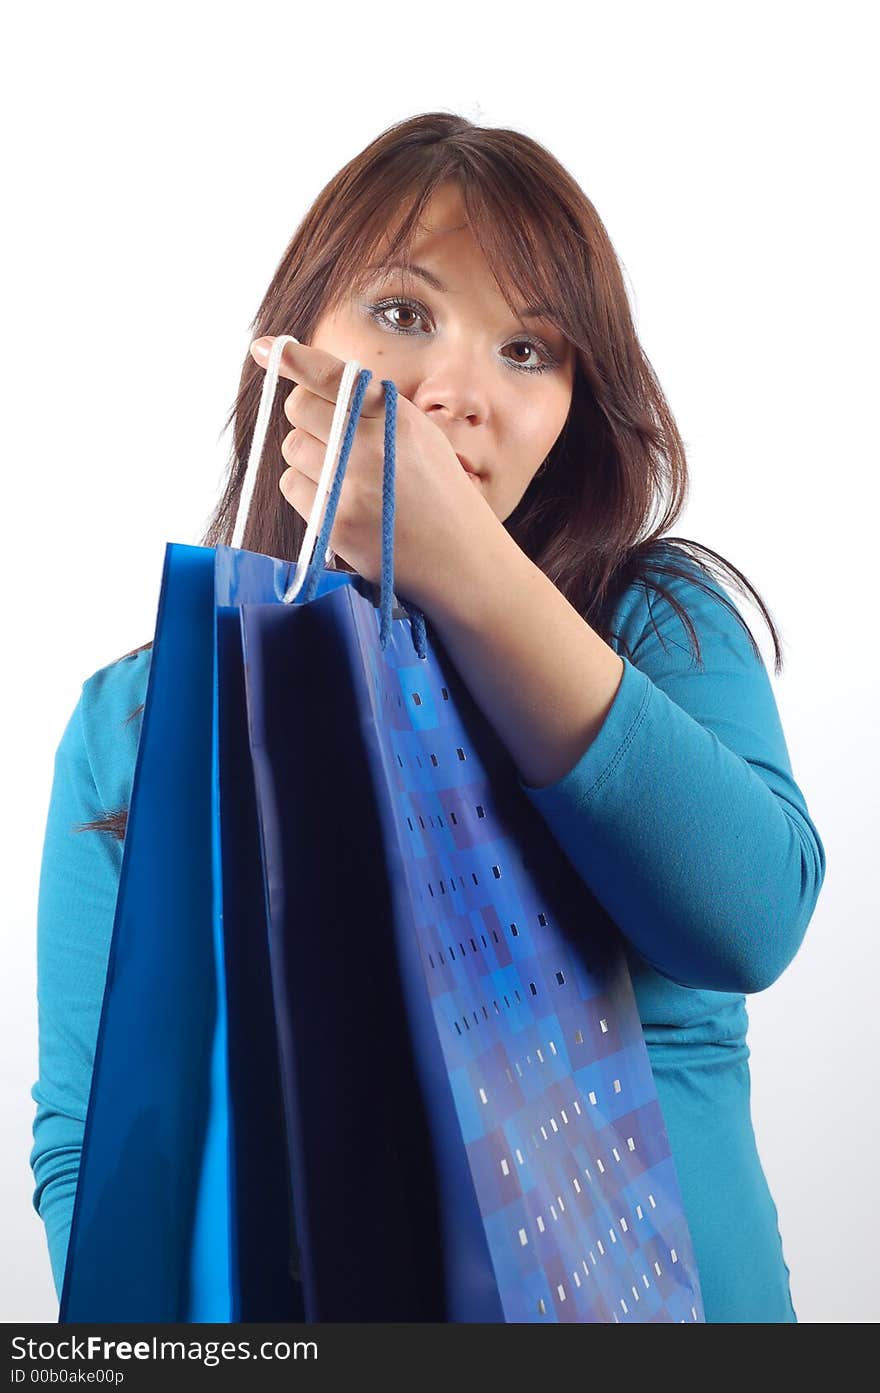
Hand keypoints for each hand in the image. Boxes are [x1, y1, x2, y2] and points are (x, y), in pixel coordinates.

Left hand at [249, 336, 489, 611]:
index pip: (332, 376)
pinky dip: (306, 489)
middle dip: (308, 415)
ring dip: (308, 456)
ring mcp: (349, 484)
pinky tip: (339, 500)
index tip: (264, 349)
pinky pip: (292, 485)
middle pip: (298, 407)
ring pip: (291, 447)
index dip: (294, 359)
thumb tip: (312, 377)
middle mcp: (370, 444)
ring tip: (346, 476)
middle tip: (334, 436)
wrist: (460, 558)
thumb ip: (374, 407)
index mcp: (395, 415)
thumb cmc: (438, 493)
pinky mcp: (334, 520)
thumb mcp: (420, 435)